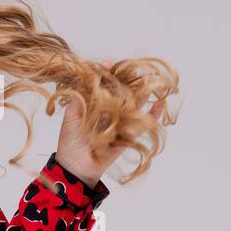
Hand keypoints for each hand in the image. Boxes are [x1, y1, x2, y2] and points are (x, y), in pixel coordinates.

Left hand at [54, 60, 165, 188]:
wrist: (75, 166)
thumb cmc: (70, 141)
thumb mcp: (71, 115)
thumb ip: (78, 97)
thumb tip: (88, 77)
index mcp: (95, 104)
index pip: (104, 84)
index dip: (108, 73)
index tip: (108, 64)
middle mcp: (109, 111)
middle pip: (123, 91)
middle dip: (130, 79)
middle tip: (137, 67)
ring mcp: (120, 122)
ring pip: (134, 104)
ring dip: (143, 92)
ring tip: (151, 79)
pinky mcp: (128, 136)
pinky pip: (142, 124)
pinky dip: (152, 115)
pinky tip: (160, 103)